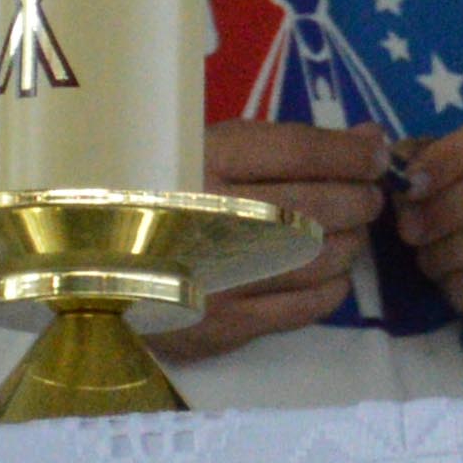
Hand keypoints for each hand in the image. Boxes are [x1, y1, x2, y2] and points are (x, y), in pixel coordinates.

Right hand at [161, 116, 379, 364]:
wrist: (86, 264)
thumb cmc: (157, 195)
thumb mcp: (208, 151)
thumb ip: (287, 145)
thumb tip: (371, 137)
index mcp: (199, 160)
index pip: (302, 150)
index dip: (354, 152)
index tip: (376, 155)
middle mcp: (208, 215)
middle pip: (323, 205)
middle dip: (361, 199)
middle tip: (366, 198)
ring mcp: (217, 276)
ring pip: (325, 258)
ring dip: (351, 243)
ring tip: (344, 232)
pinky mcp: (224, 325)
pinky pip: (309, 305)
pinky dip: (333, 286)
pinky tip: (325, 272)